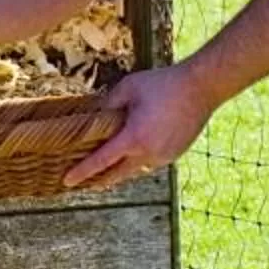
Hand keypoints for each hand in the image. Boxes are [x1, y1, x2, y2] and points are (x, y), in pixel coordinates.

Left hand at [64, 63, 212, 189]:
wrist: (202, 87)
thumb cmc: (163, 84)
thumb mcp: (128, 88)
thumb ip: (108, 104)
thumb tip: (94, 117)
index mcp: (133, 138)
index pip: (100, 161)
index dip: (81, 172)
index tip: (67, 181)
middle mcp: (148, 153)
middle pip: (116, 175)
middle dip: (97, 181)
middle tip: (81, 184)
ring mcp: (163, 156)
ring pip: (134, 170)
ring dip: (118, 172)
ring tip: (103, 173)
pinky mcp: (174, 154)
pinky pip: (150, 163)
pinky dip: (137, 162)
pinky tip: (130, 157)